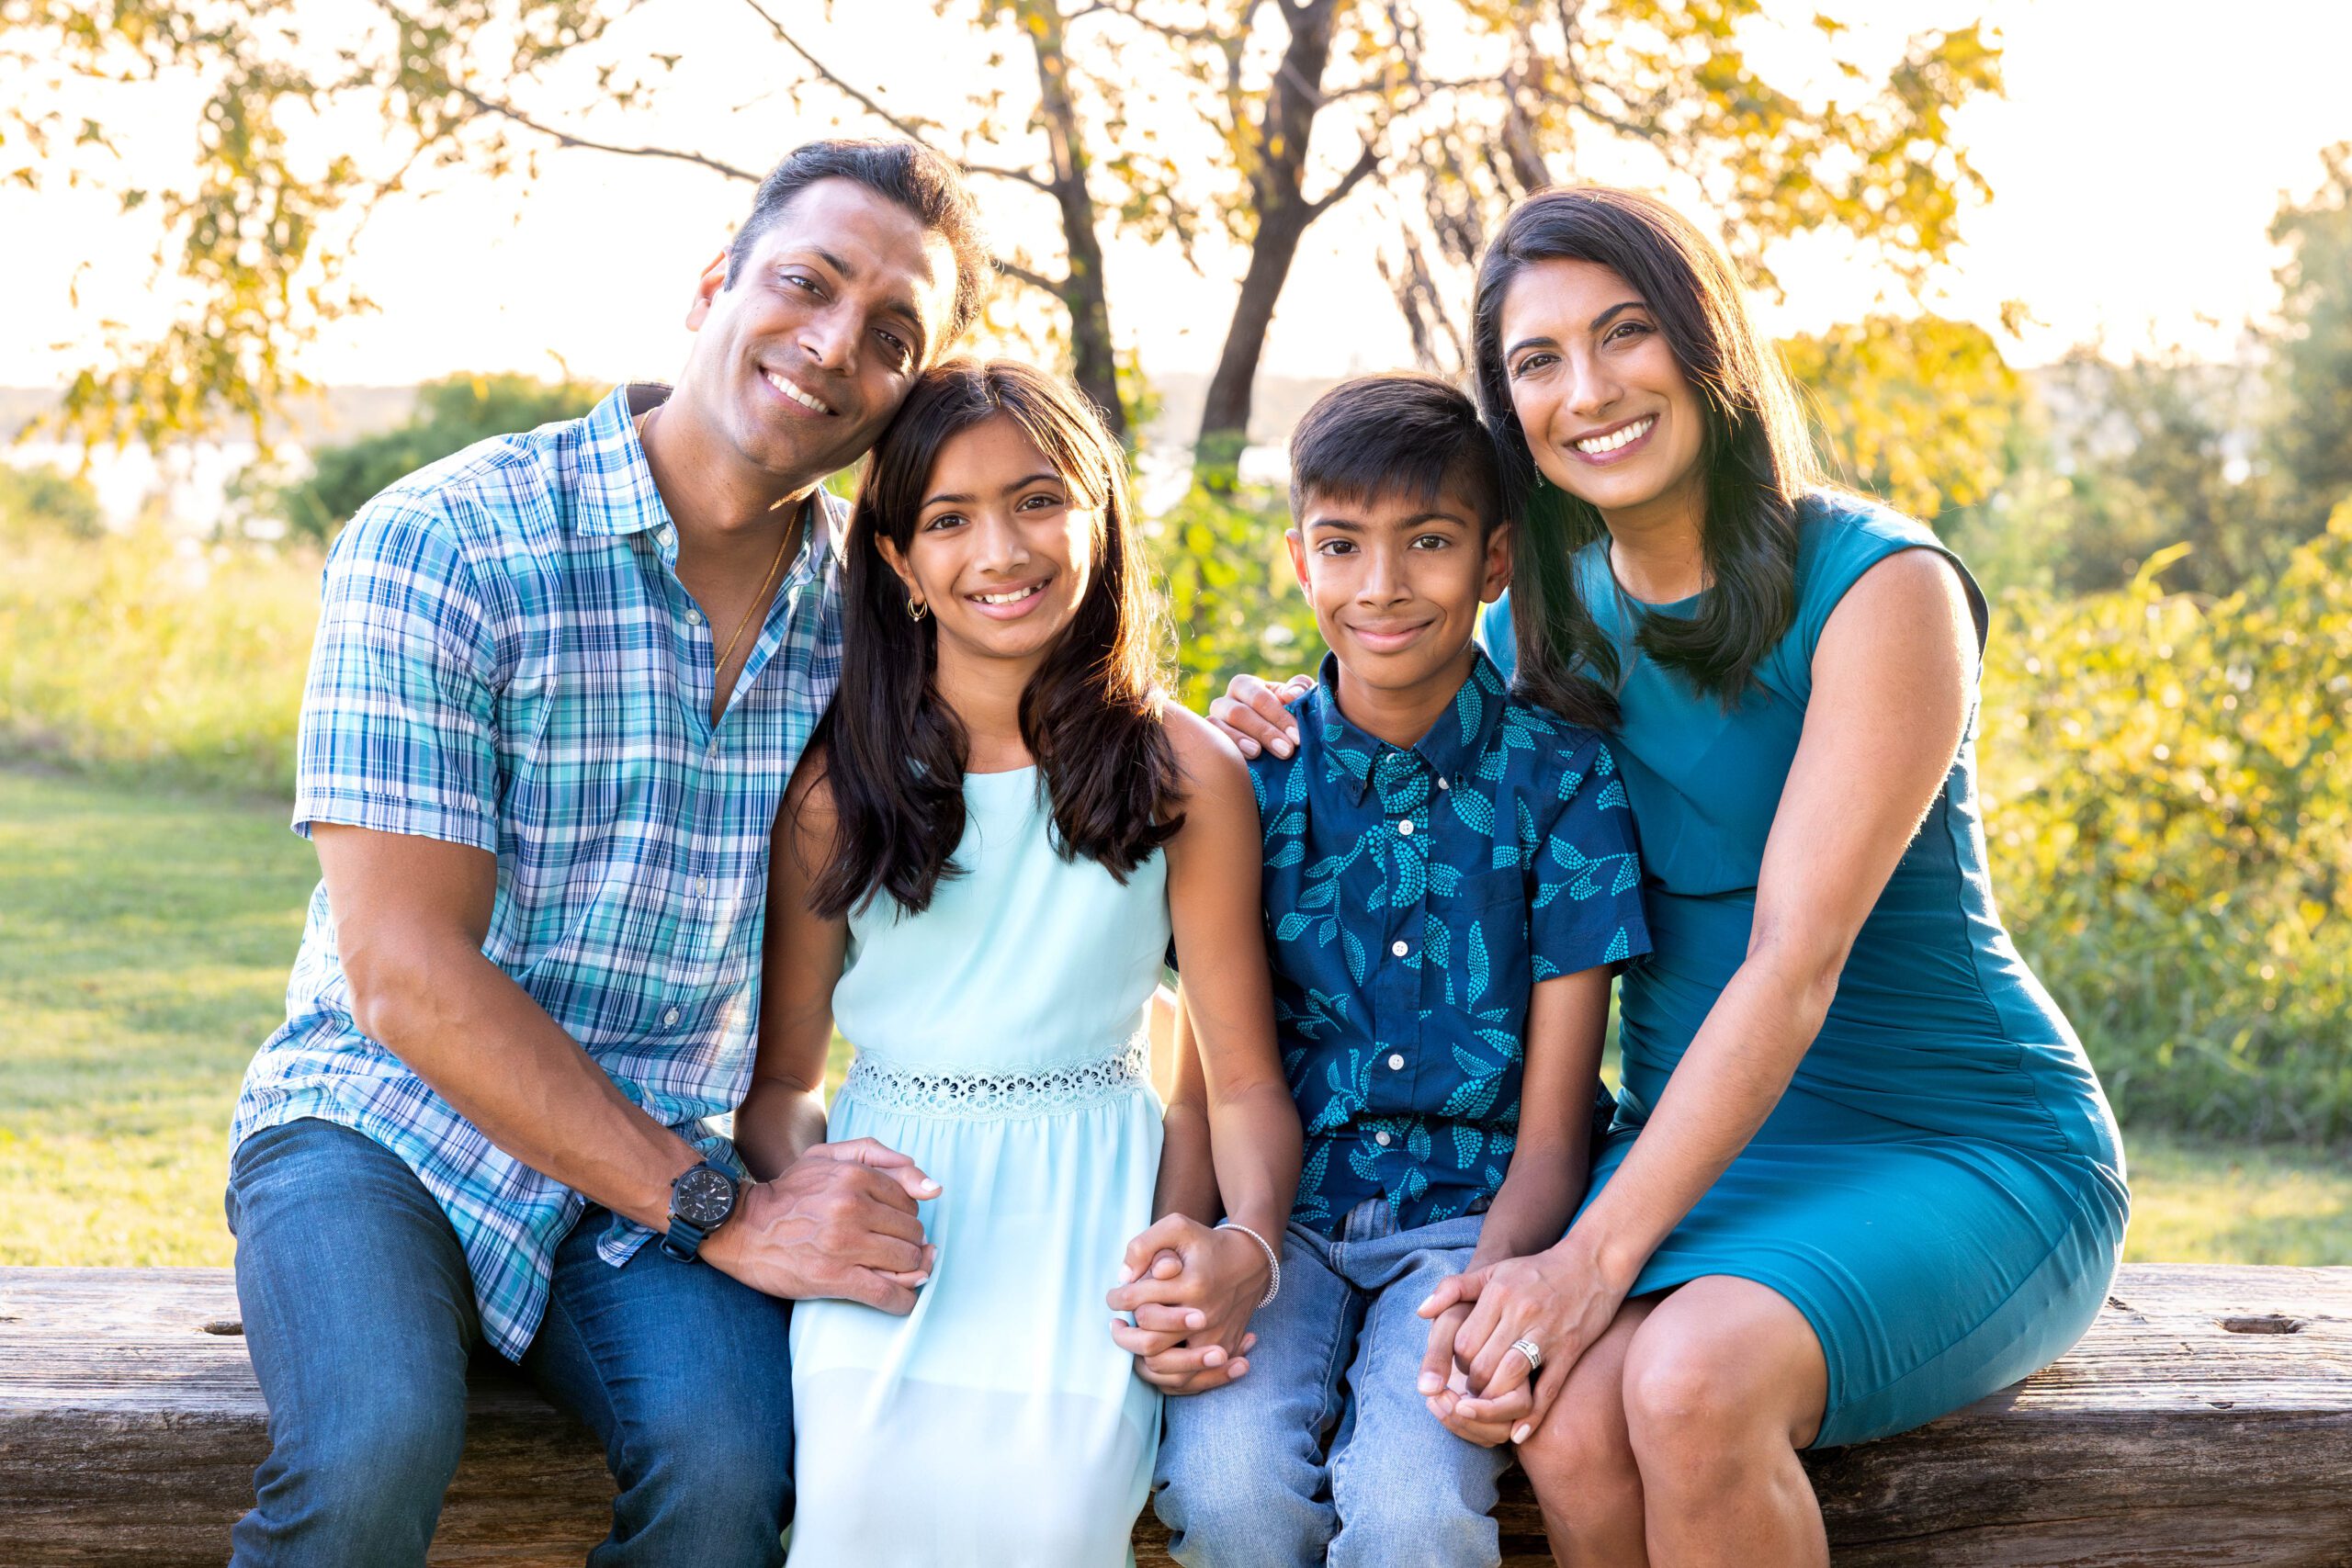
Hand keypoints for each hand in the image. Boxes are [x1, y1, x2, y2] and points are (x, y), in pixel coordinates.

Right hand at [702, 1137, 938, 1312]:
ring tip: (894, 1271)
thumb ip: (879, 1156)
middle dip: (908, 1244)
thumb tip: (933, 1187)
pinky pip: (888, 1294)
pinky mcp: (835, 1277)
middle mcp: (853, 1207)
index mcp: (855, 1176)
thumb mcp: (827, 1156)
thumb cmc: (788, 1191)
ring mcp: (845, 1244)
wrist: (741, 1227)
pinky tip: (901, 1300)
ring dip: (909, 1271)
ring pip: (907, 1262)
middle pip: (912, 1232)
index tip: (890, 1226)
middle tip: (890, 1249)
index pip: (911, 1201)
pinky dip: (902, 1302)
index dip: (905, 1216)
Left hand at [1107, 1216, 1270, 1393]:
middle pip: (1150, 1342)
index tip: (1113, 1296)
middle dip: (1123, 1336)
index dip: (1118, 1298)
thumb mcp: (1177, 1226)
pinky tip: (1153, 1357)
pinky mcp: (1223, 1349)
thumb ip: (1144, 1245)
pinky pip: (1190, 1379)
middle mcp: (1205, 1316)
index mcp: (1192, 1285)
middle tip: (1116, 1324)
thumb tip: (1124, 1277)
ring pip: (1167, 1368)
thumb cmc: (1208, 1242)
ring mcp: (1216, 1338)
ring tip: (1131, 1341)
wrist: (1253, 1260)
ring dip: (1141, 1357)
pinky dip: (1168, 1374)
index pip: (1139, 1301)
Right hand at [1206, 672, 1315, 759]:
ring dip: (1240, 741)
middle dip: (1264, 732)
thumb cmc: (1287, 715)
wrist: (1275, 742)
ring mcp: (1213, 723)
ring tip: (1258, 753)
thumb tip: (1291, 695)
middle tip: (1286, 751)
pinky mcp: (1208, 743)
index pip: (1260, 698)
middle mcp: (1224, 702)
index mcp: (1245, 686)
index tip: (1297, 737)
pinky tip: (1241, 762)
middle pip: (1238, 713)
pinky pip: (1210, 744)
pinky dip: (1226, 751)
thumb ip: (1299, 689)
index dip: (1279, 716)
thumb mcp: (1297, 698)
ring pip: (1219, 728)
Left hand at [1417, 1235, 1625, 1443]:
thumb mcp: (1492, 1271)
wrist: (1591, 1263)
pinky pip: (1547, 1389)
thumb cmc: (1535, 1271)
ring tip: (1489, 1403)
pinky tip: (1517, 1432)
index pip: (1464, 1342)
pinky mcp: (1569, 1351)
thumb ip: (1453, 1289)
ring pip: (1510, 1377)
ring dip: (1494, 1400)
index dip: (1458, 1363)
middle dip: (1473, 1386)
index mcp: (1498, 1293)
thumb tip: (1421, 1313)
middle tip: (1473, 1392)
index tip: (1462, 1368)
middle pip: (1484, 1364)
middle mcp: (1520, 1313)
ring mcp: (1546, 1333)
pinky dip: (1531, 1415)